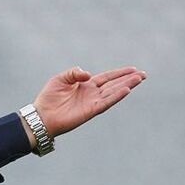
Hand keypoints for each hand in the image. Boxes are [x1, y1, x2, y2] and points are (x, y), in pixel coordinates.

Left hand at [32, 66, 146, 137]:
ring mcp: (92, 102)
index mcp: (86, 85)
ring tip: (139, 79)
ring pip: (113, 92)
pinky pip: (106, 103)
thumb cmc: (49, 97)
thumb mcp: (61, 78)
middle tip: (143, 74)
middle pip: (114, 84)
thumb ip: (75, 72)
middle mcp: (92, 93)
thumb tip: (89, 74)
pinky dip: (116, 97)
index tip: (133, 69)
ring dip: (127, 86)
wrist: (41, 116)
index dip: (120, 73)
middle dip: (129, 79)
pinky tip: (126, 90)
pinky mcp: (90, 111)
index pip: (107, 77)